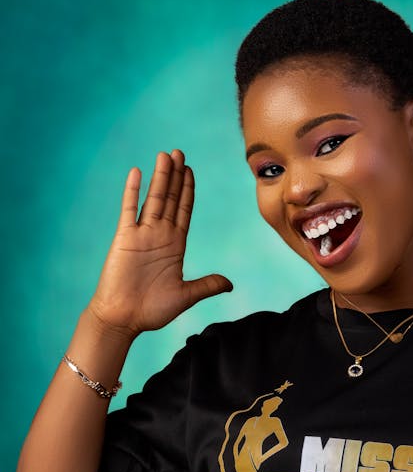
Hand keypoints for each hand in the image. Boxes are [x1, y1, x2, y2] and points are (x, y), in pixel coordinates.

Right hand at [88, 149, 232, 337]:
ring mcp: (142, 235)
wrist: (123, 319)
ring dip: (160, 177)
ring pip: (153, 199)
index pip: (183, 210)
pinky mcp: (125, 238)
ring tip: (165, 155)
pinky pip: (129, 210)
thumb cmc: (152, 310)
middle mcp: (160, 235)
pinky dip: (132, 191)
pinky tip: (137, 172)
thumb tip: (230, 284)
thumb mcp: (186, 296)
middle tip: (179, 152)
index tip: (190, 170)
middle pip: (170, 198)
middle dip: (175, 175)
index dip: (188, 190)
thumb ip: (207, 285)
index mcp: (175, 245)